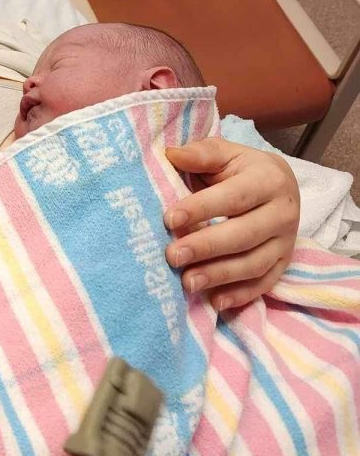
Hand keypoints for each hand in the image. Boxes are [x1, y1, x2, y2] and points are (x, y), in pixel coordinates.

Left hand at [164, 137, 299, 310]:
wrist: (278, 183)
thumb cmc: (240, 169)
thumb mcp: (224, 154)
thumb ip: (201, 154)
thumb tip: (171, 154)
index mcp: (269, 180)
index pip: (234, 198)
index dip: (201, 208)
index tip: (169, 219)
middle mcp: (283, 212)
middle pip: (244, 235)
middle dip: (206, 247)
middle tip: (172, 256)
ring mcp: (286, 241)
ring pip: (254, 264)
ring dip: (219, 276)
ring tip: (187, 282)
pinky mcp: (284, 263)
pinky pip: (265, 283)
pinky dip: (241, 295)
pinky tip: (215, 301)